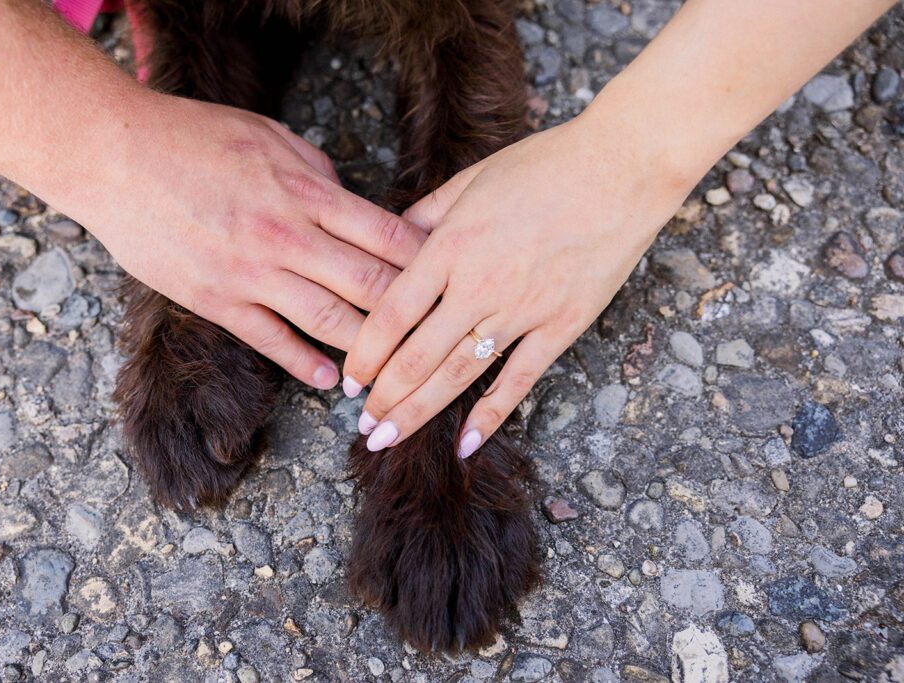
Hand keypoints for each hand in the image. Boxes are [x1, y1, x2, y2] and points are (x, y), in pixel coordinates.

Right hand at [91, 93, 425, 389]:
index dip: (427, 263)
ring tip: (392, 371)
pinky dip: (305, 363)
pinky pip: (272, 340)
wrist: (114, 155)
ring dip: (367, 350)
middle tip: (437, 337)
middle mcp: (289, 237)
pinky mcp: (217, 299)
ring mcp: (252, 273)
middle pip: (371, 285)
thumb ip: (317, 173)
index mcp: (308, 192)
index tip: (449, 281)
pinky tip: (329, 380)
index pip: (389, 237)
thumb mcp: (270, 136)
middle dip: (411, 315)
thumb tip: (350, 203)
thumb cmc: (193, 137)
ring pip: (329, 320)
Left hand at [342, 109, 694, 454]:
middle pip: (417, 355)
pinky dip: (490, 415)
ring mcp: (522, 309)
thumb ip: (426, 213)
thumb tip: (392, 237)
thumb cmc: (546, 165)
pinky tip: (464, 444)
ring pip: (458, 373)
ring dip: (419, 411)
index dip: (364, 354)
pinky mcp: (562, 325)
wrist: (622, 169)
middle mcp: (479, 285)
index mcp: (451, 246)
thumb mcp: (472, 179)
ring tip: (389, 439)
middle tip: (364, 426)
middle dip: (384, 397)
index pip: (392, 314)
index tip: (349, 380)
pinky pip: (520, 379)